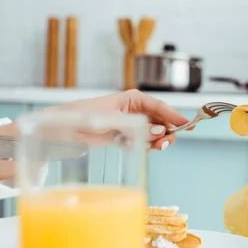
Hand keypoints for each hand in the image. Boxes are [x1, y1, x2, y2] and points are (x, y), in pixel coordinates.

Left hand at [41, 89, 189, 150]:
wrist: (58, 129)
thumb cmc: (78, 119)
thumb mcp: (107, 122)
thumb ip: (135, 126)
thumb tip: (158, 130)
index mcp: (132, 99)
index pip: (160, 107)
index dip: (176, 117)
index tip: (189, 126)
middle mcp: (136, 108)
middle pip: (163, 120)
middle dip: (166, 133)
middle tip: (161, 145)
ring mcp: (133, 121)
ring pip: (157, 131)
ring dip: (156, 142)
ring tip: (144, 148)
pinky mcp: (127, 132)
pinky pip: (146, 140)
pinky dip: (145, 146)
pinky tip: (131, 148)